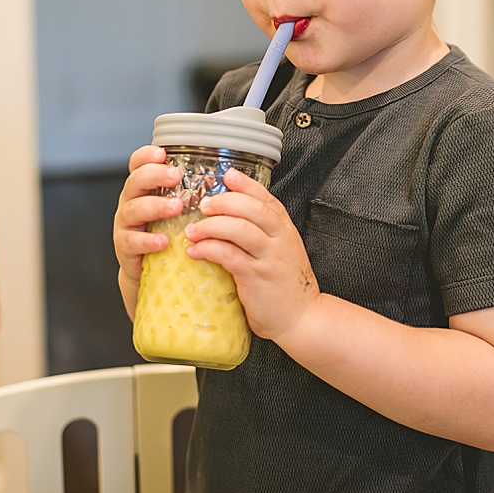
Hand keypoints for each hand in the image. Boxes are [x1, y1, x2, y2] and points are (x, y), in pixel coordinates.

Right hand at [113, 146, 182, 284]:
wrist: (150, 268)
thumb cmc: (169, 233)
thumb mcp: (178, 208)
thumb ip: (192, 192)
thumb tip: (230, 177)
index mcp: (144, 188)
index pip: (138, 164)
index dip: (146, 156)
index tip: (162, 153)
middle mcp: (132, 201)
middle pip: (135, 181)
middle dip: (154, 175)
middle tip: (175, 176)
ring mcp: (126, 224)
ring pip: (133, 209)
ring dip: (155, 206)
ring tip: (176, 207)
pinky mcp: (126, 248)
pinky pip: (132, 241)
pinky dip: (147, 240)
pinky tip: (163, 241)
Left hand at [184, 168, 318, 338]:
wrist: (301, 318)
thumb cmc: (284, 285)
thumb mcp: (279, 251)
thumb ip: (261, 233)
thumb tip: (228, 216)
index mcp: (284, 229)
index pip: (266, 197)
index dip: (245, 184)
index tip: (226, 174)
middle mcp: (279, 239)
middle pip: (252, 208)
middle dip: (224, 202)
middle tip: (202, 205)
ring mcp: (269, 257)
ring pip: (239, 228)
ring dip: (211, 225)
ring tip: (192, 230)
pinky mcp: (256, 277)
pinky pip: (228, 256)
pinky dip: (208, 249)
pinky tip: (195, 251)